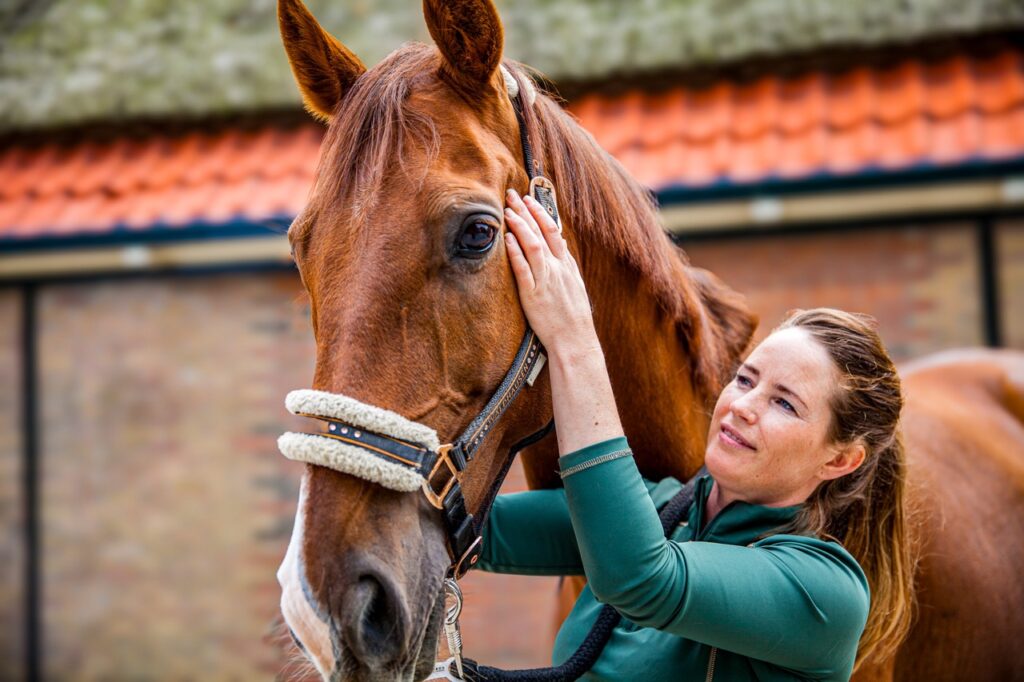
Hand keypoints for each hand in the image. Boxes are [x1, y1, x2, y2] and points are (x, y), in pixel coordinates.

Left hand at [503, 188, 597, 354]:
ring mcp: (546, 282)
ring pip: (533, 246)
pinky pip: (524, 270)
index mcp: (567, 267)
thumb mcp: (574, 287)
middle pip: (542, 233)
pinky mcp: (534, 296)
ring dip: (520, 226)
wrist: (575, 342)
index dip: (540, 213)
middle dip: (526, 211)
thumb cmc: (573, 319)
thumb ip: (566, 266)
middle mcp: (558, 270)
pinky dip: (516, 253)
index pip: (554, 232)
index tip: (528, 199)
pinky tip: (507, 239)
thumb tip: (559, 245)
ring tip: (507, 210)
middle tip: (512, 194)